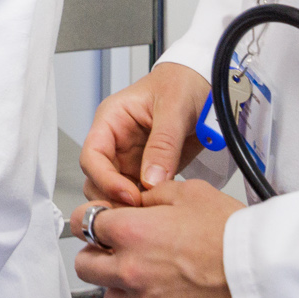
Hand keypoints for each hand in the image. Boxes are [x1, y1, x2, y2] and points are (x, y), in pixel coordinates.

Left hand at [71, 179, 245, 297]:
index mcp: (132, 232)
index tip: (98, 226)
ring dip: (124, 290)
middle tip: (116, 254)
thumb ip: (155, 195)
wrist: (268, 278)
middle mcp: (131, 271)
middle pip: (86, 266)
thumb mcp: (192, 193)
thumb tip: (138, 200)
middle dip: (97, 256)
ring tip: (152, 281)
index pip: (83, 224)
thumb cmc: (236, 236)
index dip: (91, 222)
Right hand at [81, 62, 210, 206]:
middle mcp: (116, 141)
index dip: (104, 179)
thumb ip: (163, 144)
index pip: (92, 155)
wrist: (206, 85)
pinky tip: (158, 210)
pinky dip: (146, 206)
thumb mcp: (174, 107)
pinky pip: (139, 194)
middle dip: (112, 197)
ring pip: (115, 191)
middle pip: (97, 179)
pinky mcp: (148, 171)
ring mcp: (131, 158)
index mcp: (112, 120)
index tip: (128, 195)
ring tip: (149, 214)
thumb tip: (151, 180)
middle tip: (138, 212)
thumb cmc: (183, 83)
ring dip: (128, 205)